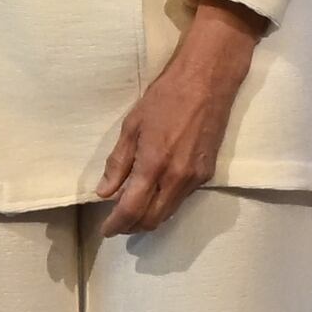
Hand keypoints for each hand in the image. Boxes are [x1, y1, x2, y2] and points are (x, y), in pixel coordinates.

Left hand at [92, 0, 264, 236]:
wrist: (207, 81)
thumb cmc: (165, 97)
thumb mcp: (132, 125)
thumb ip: (118, 162)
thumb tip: (105, 191)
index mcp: (154, 165)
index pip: (131, 209)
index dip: (116, 224)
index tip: (105, 230)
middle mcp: (176, 178)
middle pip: (152, 220)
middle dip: (131, 227)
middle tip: (116, 223)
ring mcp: (195, 178)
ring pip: (168, 213)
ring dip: (148, 218)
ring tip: (131, 210)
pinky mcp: (207, 174)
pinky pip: (181, 200)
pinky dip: (164, 204)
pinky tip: (154, 194)